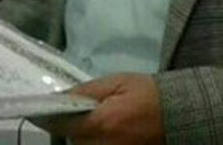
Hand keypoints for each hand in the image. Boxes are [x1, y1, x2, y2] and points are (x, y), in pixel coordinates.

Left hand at [33, 73, 163, 144]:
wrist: (183, 116)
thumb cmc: (149, 94)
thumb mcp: (117, 83)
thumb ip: (85, 91)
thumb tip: (58, 98)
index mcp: (102, 124)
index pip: (60, 126)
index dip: (48, 118)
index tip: (40, 111)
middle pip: (71, 141)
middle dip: (71, 128)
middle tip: (83, 114)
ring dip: (84, 138)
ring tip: (101, 123)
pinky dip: (96, 143)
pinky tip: (108, 132)